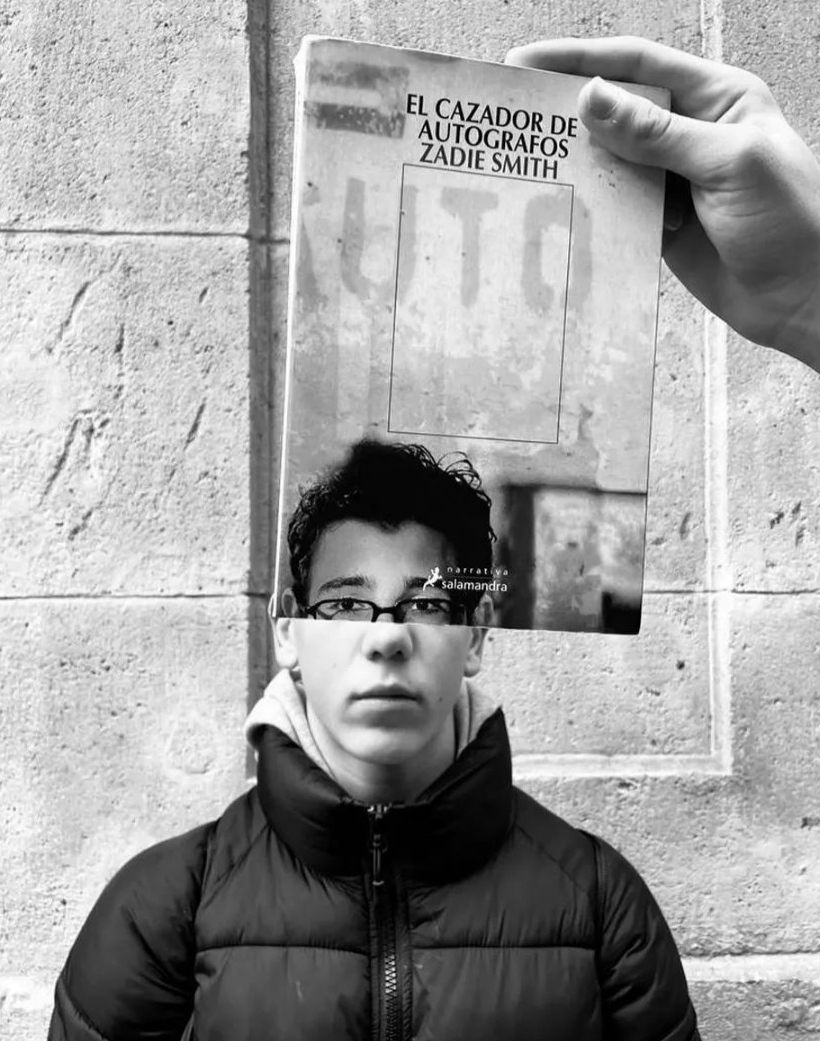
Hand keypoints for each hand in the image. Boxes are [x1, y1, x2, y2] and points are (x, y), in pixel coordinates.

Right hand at [506, 37, 819, 371]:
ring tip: (529, 161)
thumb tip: (591, 98)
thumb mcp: (727, 164)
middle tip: (517, 115)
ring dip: (575, 163)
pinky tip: (561, 204)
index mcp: (717, 98)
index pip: (638, 66)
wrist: (802, 297)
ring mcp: (672, 179)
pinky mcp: (659, 222)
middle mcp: (690, 132)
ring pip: (610, 160)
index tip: (527, 63)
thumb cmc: (789, 221)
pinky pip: (615, 207)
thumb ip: (657, 134)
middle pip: (617, 110)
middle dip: (569, 111)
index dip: (581, 60)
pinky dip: (590, 206)